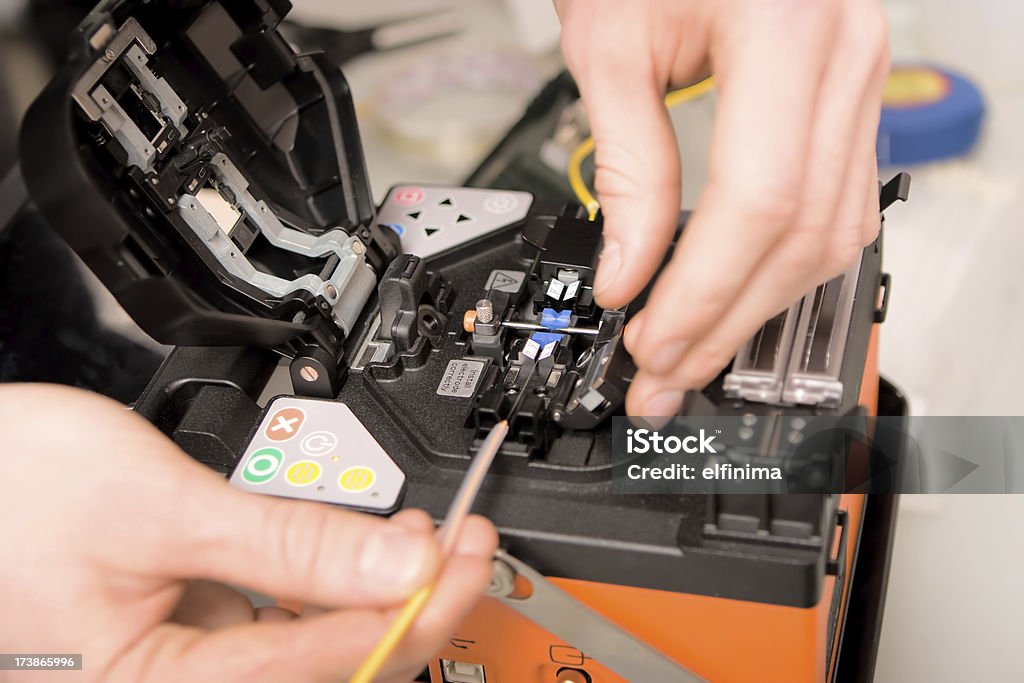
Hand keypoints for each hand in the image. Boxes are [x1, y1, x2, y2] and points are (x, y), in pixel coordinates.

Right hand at [0, 384, 496, 681]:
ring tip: (429, 540)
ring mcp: (183, 662)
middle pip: (332, 666)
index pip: (327, 664)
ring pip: (312, 646)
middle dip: (412, 607)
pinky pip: (278, 621)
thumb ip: (288, 545)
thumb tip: (399, 561)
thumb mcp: (163, 510)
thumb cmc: (13, 490)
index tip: (465, 553)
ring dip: (377, 595)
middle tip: (467, 546)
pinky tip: (362, 551)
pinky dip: (328, 585)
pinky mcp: (188, 632)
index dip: (413, 608)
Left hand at [554, 0, 889, 415]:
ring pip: (833, 229)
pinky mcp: (850, 97)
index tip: (649, 336)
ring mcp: (861, 77)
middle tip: (666, 373)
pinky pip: (841, 201)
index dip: (702, 289)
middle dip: (728, 319)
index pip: (758, 201)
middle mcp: (845, 56)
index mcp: (786, 30)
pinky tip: (744, 296)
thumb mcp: (610, 44)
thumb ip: (628, 167)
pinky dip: (789, 262)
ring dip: (760, 305)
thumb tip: (629, 272)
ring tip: (695, 350)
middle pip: (802, 231)